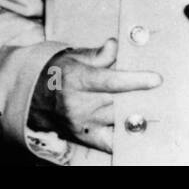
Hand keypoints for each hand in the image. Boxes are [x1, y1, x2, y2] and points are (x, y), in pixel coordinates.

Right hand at [29, 38, 161, 153]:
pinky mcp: (84, 137)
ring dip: (134, 112)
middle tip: (157, 90)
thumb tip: (115, 45)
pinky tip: (134, 130)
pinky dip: (123, 137)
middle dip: (139, 95)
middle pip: (119, 101)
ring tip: (148, 104)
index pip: (111, 81)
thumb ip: (98, 55)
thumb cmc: (56, 73)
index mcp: (77, 79)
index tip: (156, 79)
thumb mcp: (73, 57)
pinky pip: (110, 143)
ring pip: (118, 119)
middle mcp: (79, 104)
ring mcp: (82, 123)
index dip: (136, 80)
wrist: (32, 97)